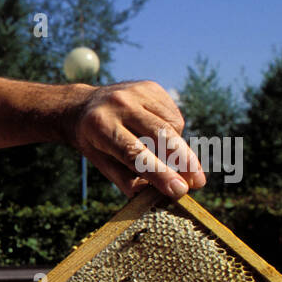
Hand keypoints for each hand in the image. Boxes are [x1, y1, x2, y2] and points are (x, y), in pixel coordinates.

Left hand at [64, 80, 206, 198]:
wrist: (84, 106)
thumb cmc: (95, 141)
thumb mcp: (101, 162)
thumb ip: (124, 179)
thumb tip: (151, 195)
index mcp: (100, 126)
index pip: (135, 153)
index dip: (159, 173)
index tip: (180, 190)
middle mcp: (120, 104)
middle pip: (161, 135)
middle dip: (184, 161)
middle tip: (198, 183)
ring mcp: (137, 92)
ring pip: (172, 125)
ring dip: (178, 148)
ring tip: (171, 160)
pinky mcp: (151, 87)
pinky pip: (173, 115)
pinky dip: (174, 132)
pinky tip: (161, 137)